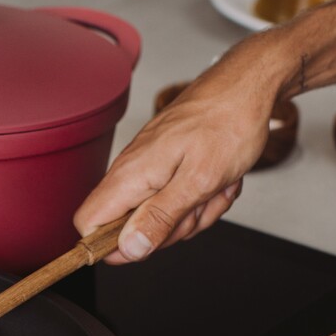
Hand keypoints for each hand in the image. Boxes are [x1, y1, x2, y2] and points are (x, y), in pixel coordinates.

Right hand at [74, 49, 279, 260]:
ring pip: (158, 218)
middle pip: (129, 229)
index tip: (146, 244)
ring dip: (193, 213)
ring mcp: (148, 170)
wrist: (246, 88)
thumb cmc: (227, 122)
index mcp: (129, 176)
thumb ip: (160, 217)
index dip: (110, 244)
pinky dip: (200, 198)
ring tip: (212, 185)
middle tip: (196, 205)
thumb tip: (129, 247)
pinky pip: (175, 201)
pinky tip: (216, 179)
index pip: (88, 224)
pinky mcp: (165, 168)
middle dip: (168, 230)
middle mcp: (131, 173)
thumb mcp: (198, 180)